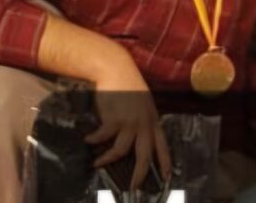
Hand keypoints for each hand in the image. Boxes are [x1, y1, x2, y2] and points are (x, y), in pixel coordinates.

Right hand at [86, 49, 167, 189]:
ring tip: (97, 164)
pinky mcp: (114, 119)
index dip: (165, 162)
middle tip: (134, 188)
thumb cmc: (127, 85)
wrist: (116, 68)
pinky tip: (87, 140)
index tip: (168, 177)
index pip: (162, 145)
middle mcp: (144, 124)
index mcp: (153, 120)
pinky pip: (103, 138)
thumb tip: (136, 137)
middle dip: (140, 174)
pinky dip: (94, 140)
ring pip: (122, 150)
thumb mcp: (141, 104)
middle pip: (145, 155)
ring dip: (108, 159)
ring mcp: (130, 122)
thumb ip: (142, 120)